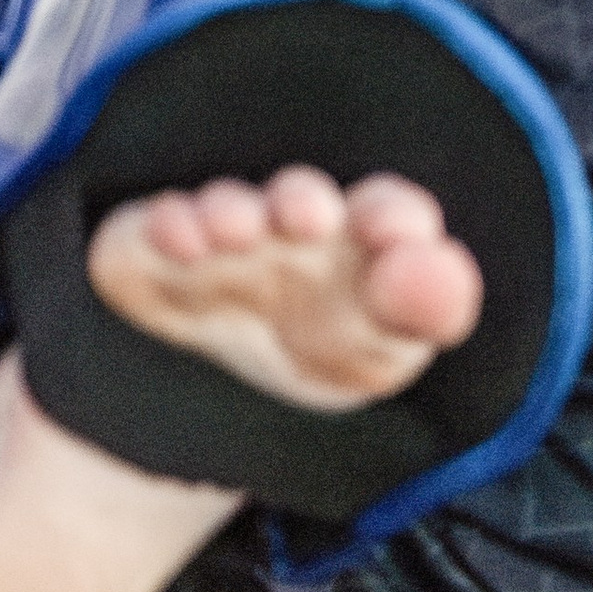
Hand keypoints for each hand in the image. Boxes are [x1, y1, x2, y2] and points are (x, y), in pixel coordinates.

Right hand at [85, 167, 484, 409]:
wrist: (209, 389)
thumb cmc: (322, 345)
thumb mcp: (383, 349)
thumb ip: (427, 310)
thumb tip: (442, 270)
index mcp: (361, 247)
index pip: (390, 217)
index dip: (395, 218)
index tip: (397, 231)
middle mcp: (291, 228)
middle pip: (302, 201)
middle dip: (304, 202)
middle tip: (309, 216)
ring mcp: (220, 236)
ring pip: (228, 209)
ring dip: (231, 211)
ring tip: (236, 228)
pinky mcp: (150, 248)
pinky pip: (157, 226)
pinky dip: (168, 226)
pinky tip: (179, 238)